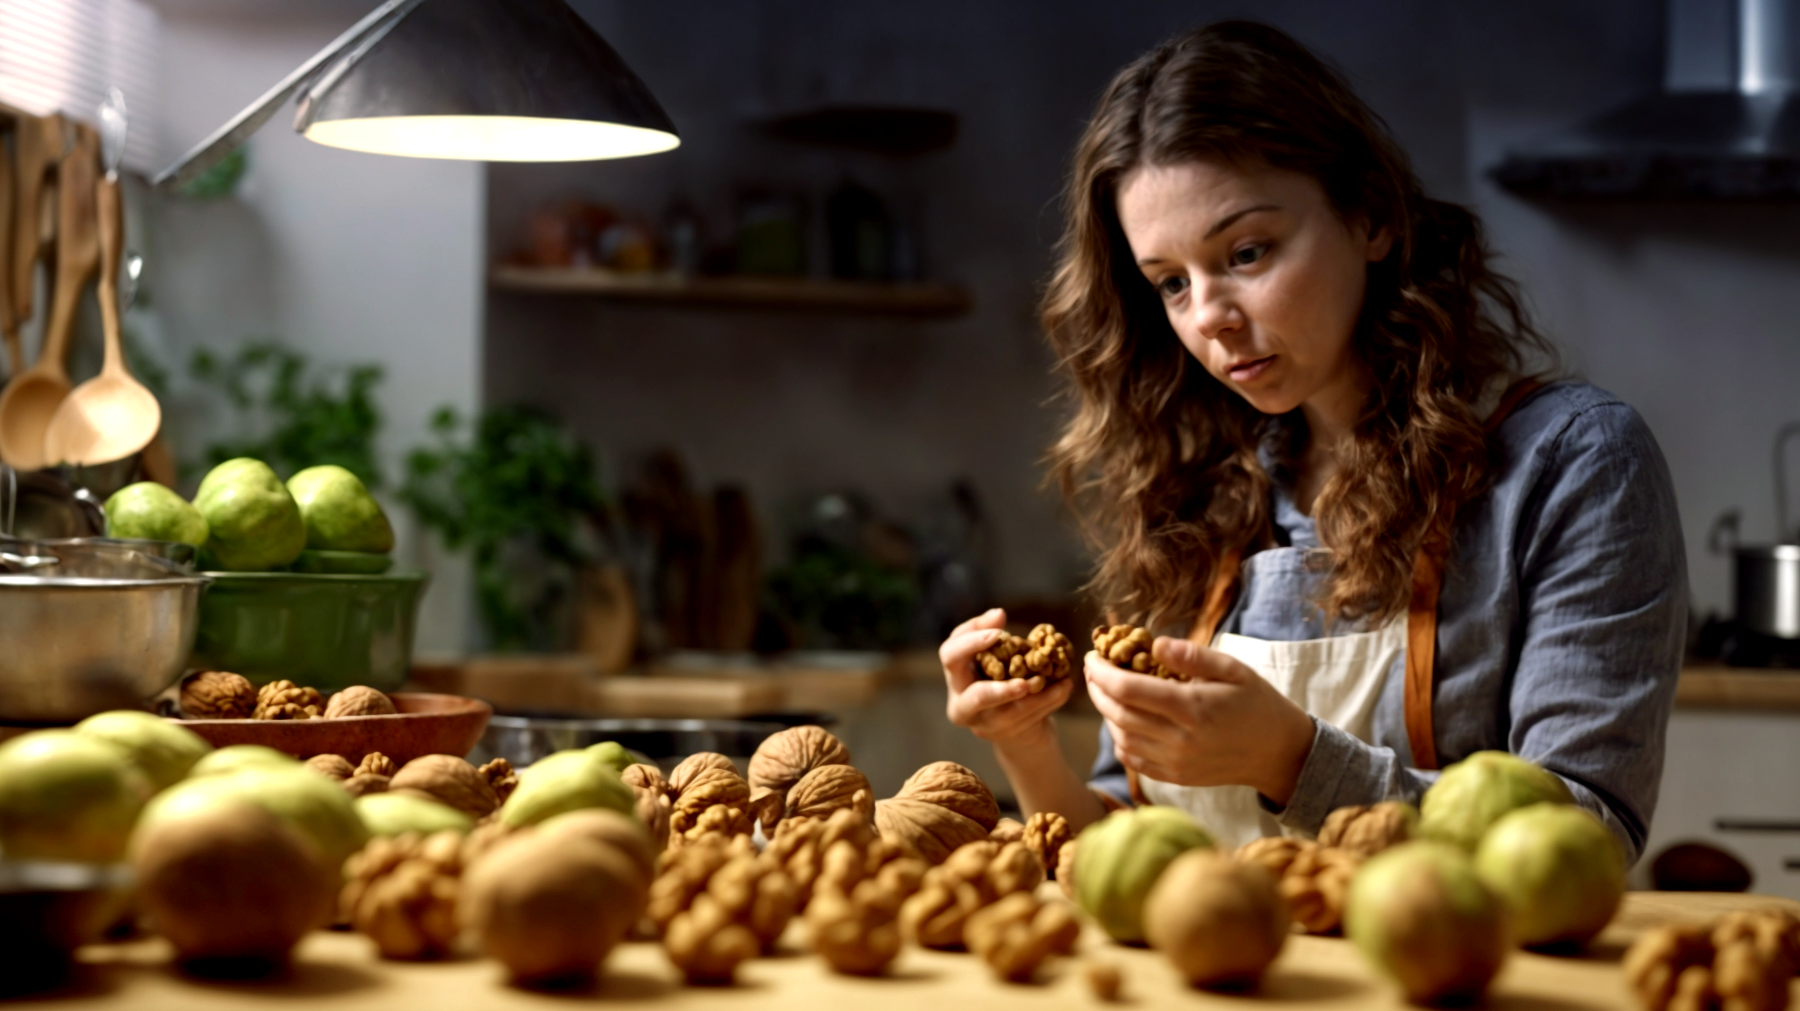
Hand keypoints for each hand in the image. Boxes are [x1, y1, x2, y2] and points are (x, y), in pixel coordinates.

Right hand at [940, 609, 1074, 750]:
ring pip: (1009, 711)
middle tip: (1017, 666)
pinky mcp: (1006, 735)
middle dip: (1001, 689)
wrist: (1017, 728)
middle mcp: (962, 705)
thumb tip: (998, 614)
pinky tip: (1065, 687)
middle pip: (975, 696)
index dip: (970, 641)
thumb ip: (991, 634)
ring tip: (1058, 679)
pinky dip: (1050, 700)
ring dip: (1036, 693)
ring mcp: (984, 725)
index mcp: (956, 677)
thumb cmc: (1002, 679)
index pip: (950, 655)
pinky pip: (1029, 718)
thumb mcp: (995, 656)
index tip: (998, 628)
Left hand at [1084, 636, 1314, 804]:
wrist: (1278, 752)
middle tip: (1093, 671)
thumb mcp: (1233, 669)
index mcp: (1191, 707)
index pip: (1127, 689)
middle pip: (1117, 714)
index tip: (1093, 656)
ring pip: (1121, 737)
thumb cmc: (1256, 703)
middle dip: (1097, 690)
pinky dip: (1120, 740)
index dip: (1101, 672)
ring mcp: (1176, 762)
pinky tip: (1122, 722)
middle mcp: (1179, 739)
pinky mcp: (1176, 777)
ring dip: (1105, 713)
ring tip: (1105, 692)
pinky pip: (1133, 760)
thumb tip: (1154, 644)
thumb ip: (1192, 656)